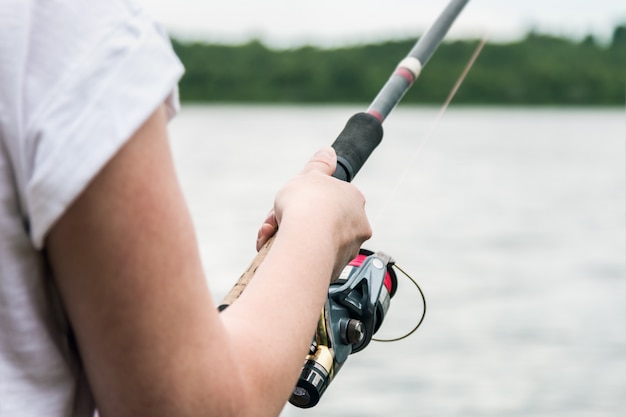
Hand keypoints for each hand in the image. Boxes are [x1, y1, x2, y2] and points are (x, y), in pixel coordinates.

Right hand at [257, 146, 371, 278]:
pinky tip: (279, 251)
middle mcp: (357, 224)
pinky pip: (310, 260)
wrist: (304, 240)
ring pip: (314, 241)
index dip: (306, 200)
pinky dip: (294, 255)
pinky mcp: (336, 268)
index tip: (293, 203)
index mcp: (354, 199)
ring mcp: (348, 248)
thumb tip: (329, 152)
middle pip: (321, 221)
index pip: (329, 199)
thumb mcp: (309, 175)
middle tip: (276, 221)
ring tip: (273, 237)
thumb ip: (319, 164)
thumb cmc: (307, 205)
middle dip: (295, 221)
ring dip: (290, 238)